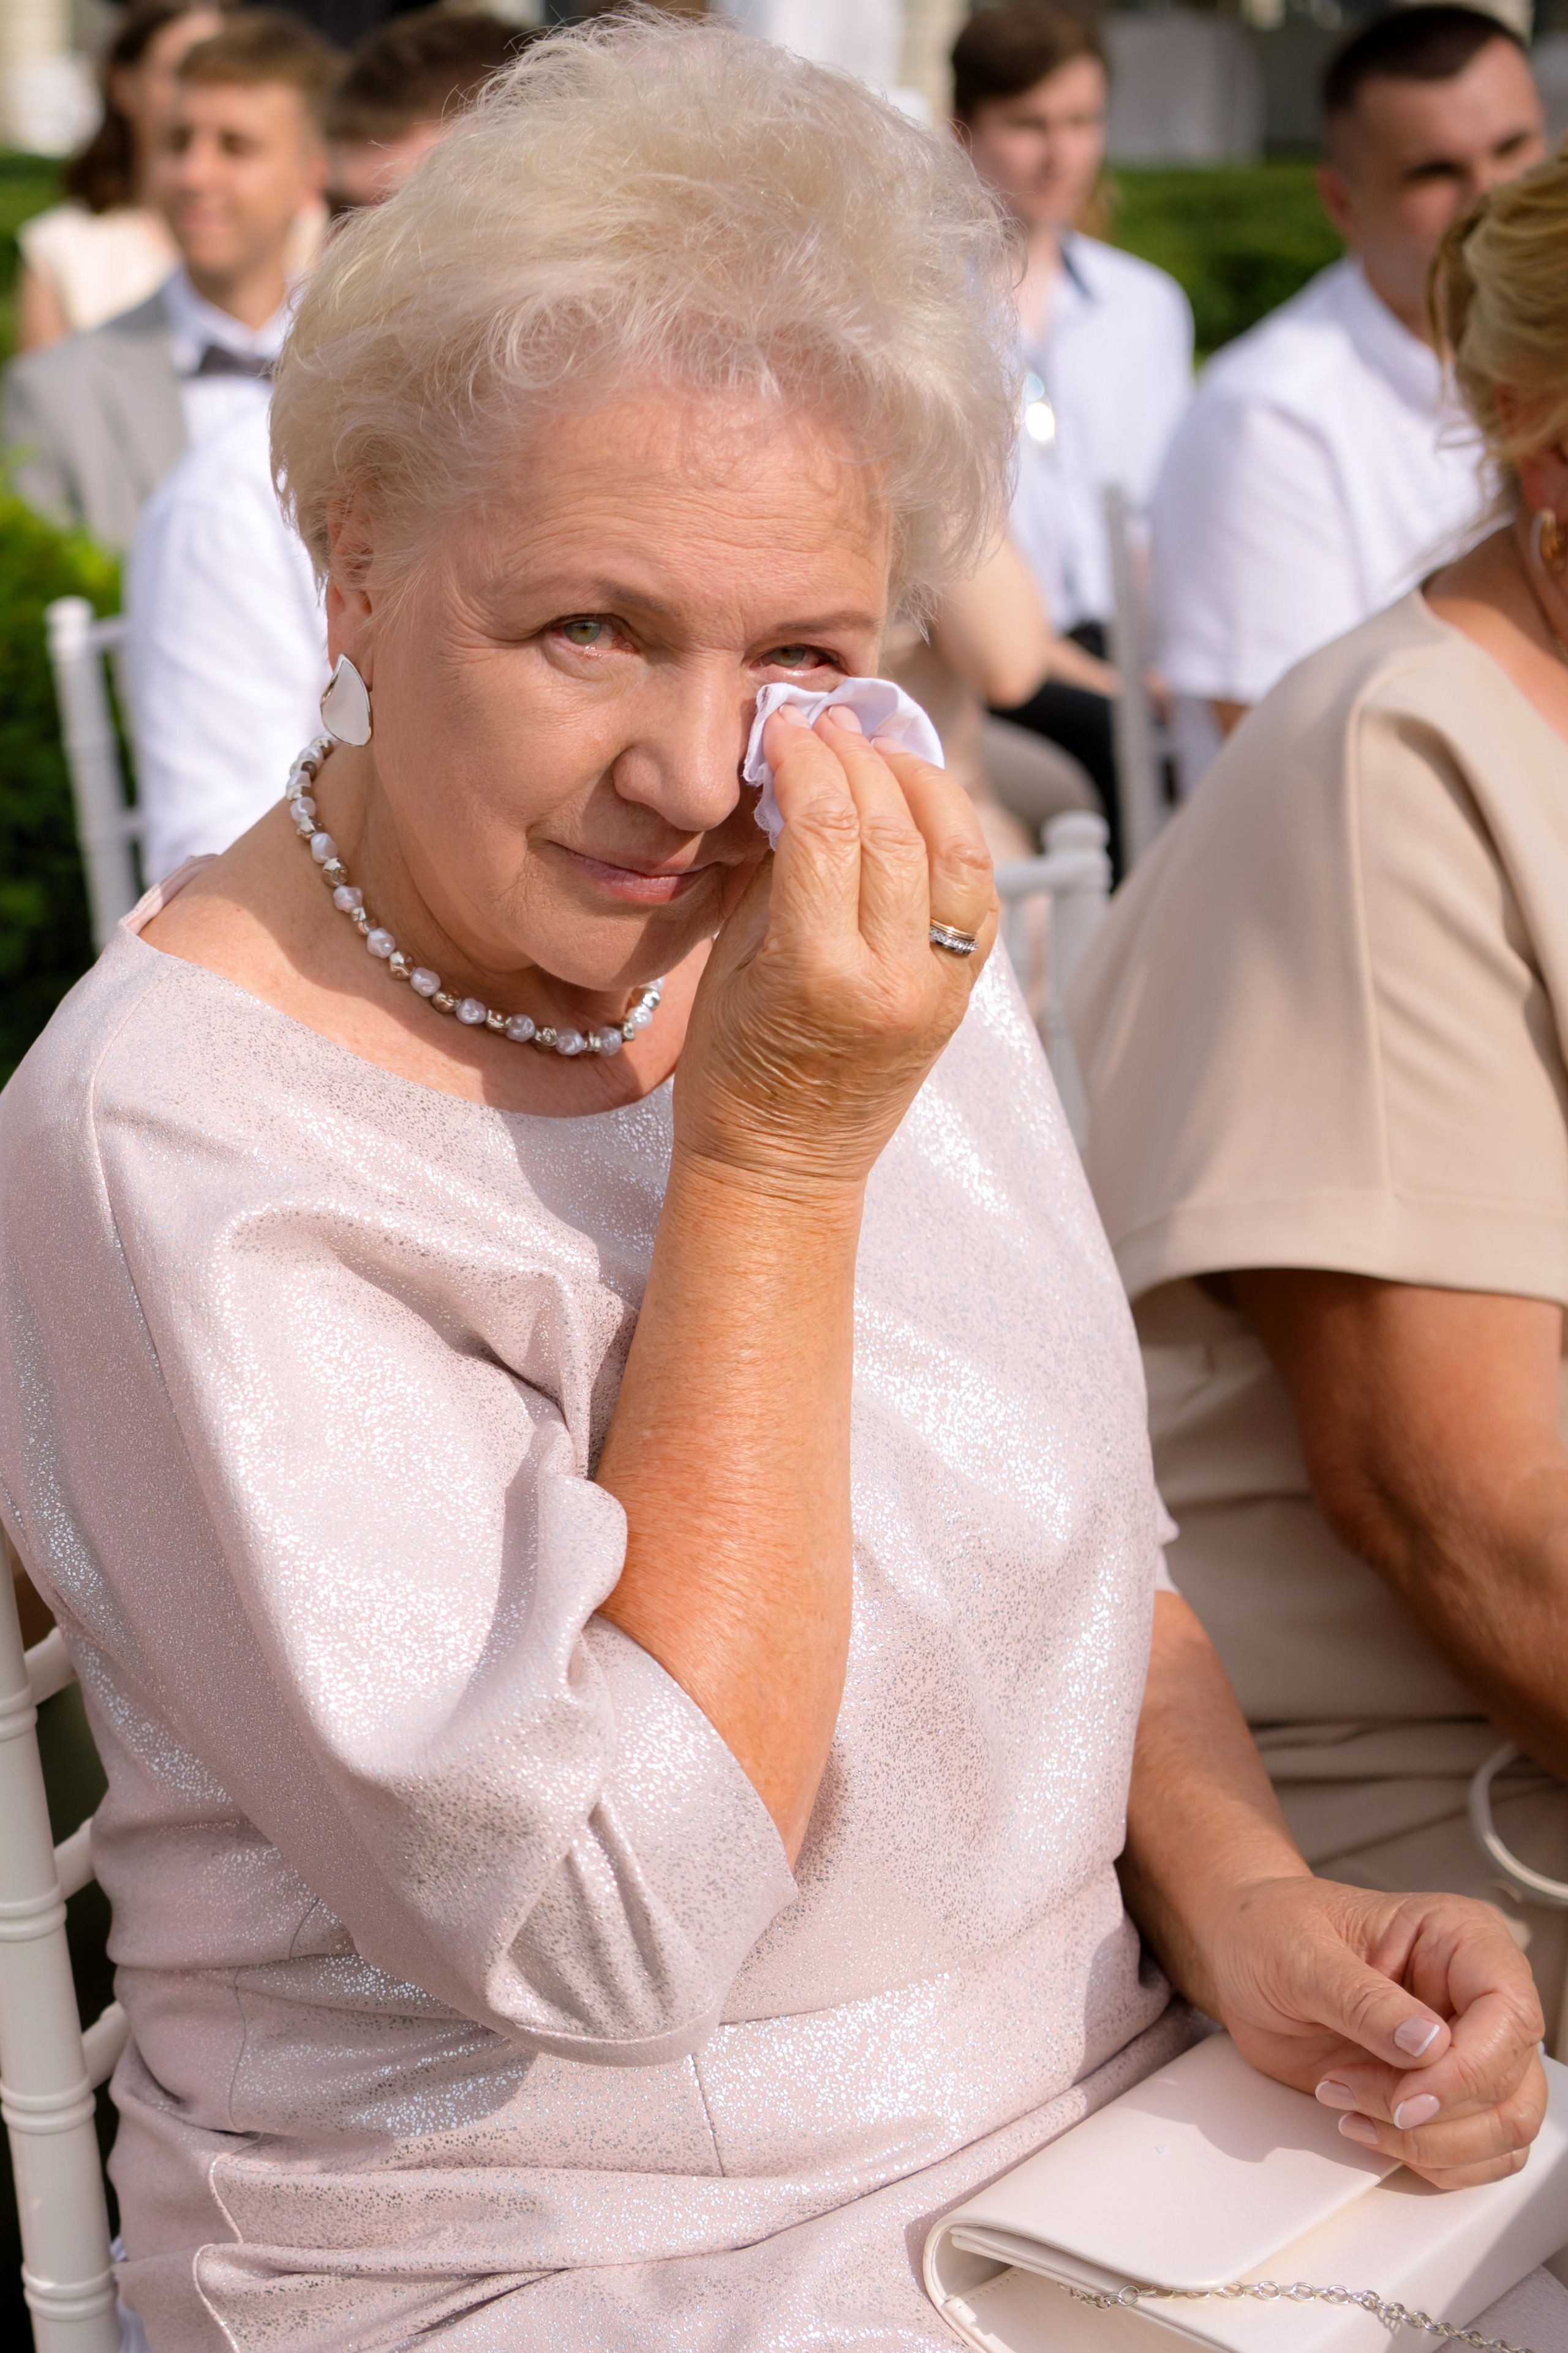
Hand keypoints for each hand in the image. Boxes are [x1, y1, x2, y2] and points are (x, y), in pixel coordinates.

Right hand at [675, 705, 996, 1191]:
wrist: (782, 1170)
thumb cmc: (731, 1079)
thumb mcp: (729, 968)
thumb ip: (771, 876)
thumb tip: (793, 786)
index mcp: (819, 975)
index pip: (828, 828)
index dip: (807, 759)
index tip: (784, 726)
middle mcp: (894, 981)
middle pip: (895, 828)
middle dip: (860, 757)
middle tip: (827, 723)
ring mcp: (939, 990)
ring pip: (959, 853)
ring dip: (924, 786)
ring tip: (882, 754)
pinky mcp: (960, 998)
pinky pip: (979, 897)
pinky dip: (957, 839)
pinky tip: (921, 810)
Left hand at [1206, 1876, 1545, 2188]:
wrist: (1241, 1954)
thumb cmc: (1271, 1931)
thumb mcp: (1301, 1954)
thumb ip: (1364, 2000)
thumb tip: (1430, 2045)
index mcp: (1459, 1937)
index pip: (1509, 2013)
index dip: (1467, 2071)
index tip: (1406, 2097)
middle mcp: (1475, 1994)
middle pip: (1513, 2084)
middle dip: (1435, 2114)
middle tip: (1353, 2093)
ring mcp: (1464, 2048)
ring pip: (1506, 2128)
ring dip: (1430, 2144)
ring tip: (1351, 2106)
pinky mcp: (1443, 2092)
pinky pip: (1477, 2153)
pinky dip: (1426, 2160)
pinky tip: (1366, 2126)